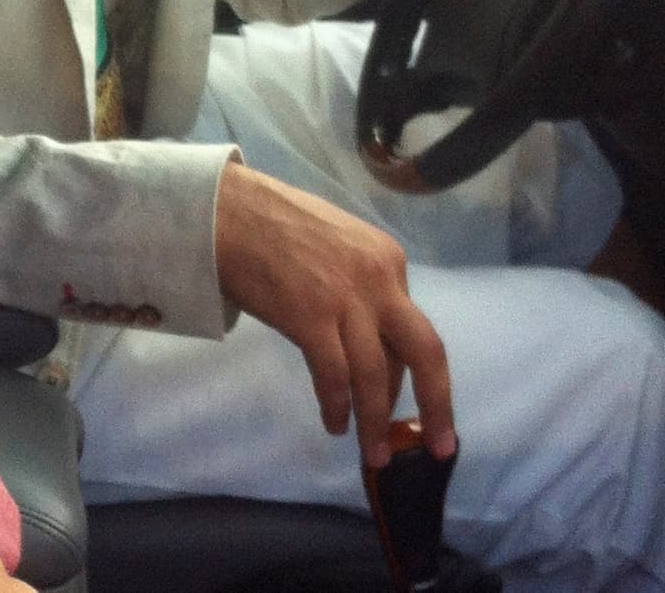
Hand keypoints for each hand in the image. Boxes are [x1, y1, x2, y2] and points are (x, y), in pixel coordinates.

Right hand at [212, 160, 453, 469]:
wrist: (225, 211)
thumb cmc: (273, 223)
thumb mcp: (339, 245)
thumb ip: (360, 283)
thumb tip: (364, 335)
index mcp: (389, 259)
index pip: (410, 330)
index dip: (408, 374)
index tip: (404, 401)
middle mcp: (379, 279)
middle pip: (424, 353)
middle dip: (436, 405)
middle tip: (439, 446)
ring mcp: (345, 299)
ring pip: (376, 375)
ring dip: (376, 420)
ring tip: (373, 453)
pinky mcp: (310, 318)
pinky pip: (334, 375)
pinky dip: (338, 405)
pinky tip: (335, 422)